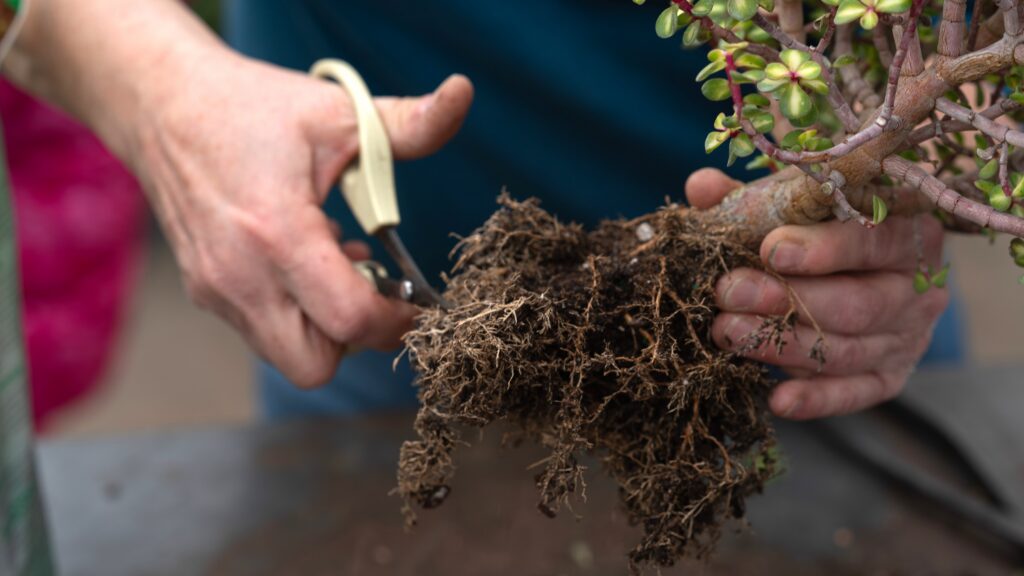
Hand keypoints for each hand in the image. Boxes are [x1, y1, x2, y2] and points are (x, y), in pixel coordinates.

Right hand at [131, 52, 473, 386]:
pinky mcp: (204, 292)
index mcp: (277, 234)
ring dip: (325, 327)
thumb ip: (408, 121)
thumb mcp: (337, 112)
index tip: (415, 300)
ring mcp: (215, 290)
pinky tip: (304, 262)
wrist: (160, 105)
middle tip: (377, 290)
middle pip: (314, 365)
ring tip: (337, 264)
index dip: (396, 321)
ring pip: (286, 354)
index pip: (349, 320)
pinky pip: (261, 331)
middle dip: (357, 339)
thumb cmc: (248, 107)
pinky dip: (295, 313)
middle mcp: (239, 275)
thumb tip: (462, 95)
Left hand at [685, 168, 949, 419]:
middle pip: (857, 303)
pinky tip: (777, 400)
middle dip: (787, 301)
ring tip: (726, 332)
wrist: (859, 271)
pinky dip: (817, 400)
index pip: (873, 241)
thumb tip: (702, 187)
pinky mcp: (889, 376)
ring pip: (847, 350)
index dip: (823, 248)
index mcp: (906, 230)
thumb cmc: (821, 227)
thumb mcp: (795, 203)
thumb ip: (753, 198)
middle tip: (727, 293)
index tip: (770, 250)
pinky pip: (854, 393)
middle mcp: (915, 288)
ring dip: (782, 346)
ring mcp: (907, 337)